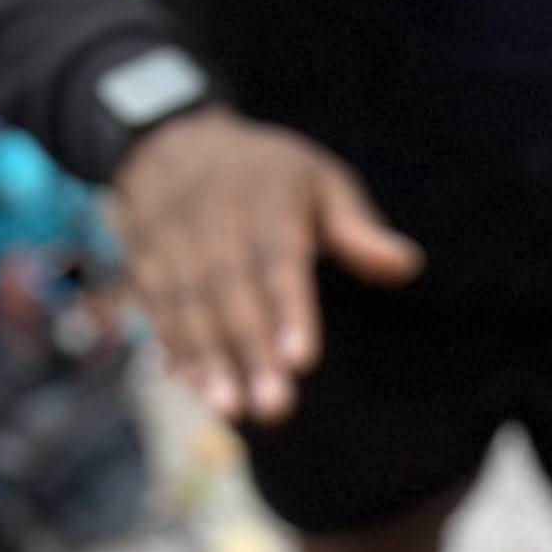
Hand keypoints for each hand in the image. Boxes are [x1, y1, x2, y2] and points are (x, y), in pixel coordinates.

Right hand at [114, 109, 421, 425]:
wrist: (175, 141)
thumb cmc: (270, 176)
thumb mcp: (320, 181)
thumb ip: (358, 227)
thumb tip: (407, 264)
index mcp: (264, 198)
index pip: (276, 259)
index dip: (288, 310)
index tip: (302, 360)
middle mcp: (211, 217)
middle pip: (231, 291)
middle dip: (250, 351)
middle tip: (275, 408)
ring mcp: (171, 239)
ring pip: (188, 304)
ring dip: (208, 360)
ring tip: (230, 411)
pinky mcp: (144, 260)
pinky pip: (157, 307)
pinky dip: (175, 349)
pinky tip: (193, 389)